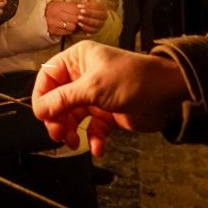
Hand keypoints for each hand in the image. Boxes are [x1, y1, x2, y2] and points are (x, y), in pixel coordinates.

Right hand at [32, 41, 189, 155]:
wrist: (168, 95)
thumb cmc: (131, 80)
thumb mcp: (93, 87)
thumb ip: (63, 99)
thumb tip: (38, 110)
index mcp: (77, 60)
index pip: (48, 77)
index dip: (42, 97)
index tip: (42, 116)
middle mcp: (83, 76)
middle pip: (58, 100)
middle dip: (57, 119)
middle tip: (59, 135)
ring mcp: (95, 96)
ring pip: (72, 116)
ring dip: (71, 131)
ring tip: (74, 143)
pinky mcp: (107, 113)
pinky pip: (91, 128)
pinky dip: (92, 139)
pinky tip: (98, 147)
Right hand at [44, 0, 84, 36]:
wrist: (39, 16)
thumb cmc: (53, 9)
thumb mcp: (61, 3)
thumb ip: (74, 3)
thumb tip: (86, 1)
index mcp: (59, 6)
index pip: (75, 9)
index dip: (81, 12)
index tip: (83, 13)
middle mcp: (57, 14)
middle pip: (75, 18)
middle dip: (79, 20)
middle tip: (80, 19)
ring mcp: (55, 23)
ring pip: (72, 26)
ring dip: (75, 26)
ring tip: (74, 24)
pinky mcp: (54, 30)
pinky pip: (67, 32)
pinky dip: (70, 31)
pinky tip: (69, 28)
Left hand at [71, 0, 108, 34]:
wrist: (88, 17)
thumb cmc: (86, 8)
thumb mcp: (85, 3)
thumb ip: (84, 2)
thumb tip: (84, 1)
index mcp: (102, 7)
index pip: (97, 6)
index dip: (88, 6)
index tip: (79, 5)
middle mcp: (104, 16)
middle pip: (97, 15)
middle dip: (88, 13)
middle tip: (80, 11)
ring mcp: (101, 24)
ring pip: (95, 23)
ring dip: (87, 20)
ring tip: (79, 18)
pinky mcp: (97, 30)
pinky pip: (92, 30)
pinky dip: (86, 28)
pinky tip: (79, 24)